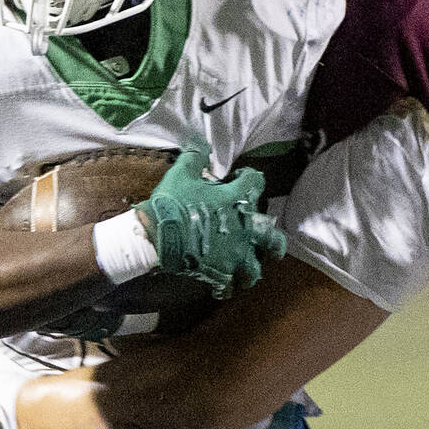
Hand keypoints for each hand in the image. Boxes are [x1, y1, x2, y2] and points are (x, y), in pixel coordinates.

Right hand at [135, 140, 286, 296]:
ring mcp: (234, 255)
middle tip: (261, 237)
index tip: (241, 178)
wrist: (156, 235)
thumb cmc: (172, 202)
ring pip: (254, 270)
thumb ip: (196, 157)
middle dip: (271, 240)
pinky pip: (229, 286)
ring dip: (249, 268)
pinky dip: (227, 286)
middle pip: (272, 239)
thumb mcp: (182, 173)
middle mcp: (244, 230)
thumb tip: (202, 143)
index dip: (250, 178)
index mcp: (237, 201)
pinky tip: (221, 284)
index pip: (256, 182)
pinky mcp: (220, 272)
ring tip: (241, 265)